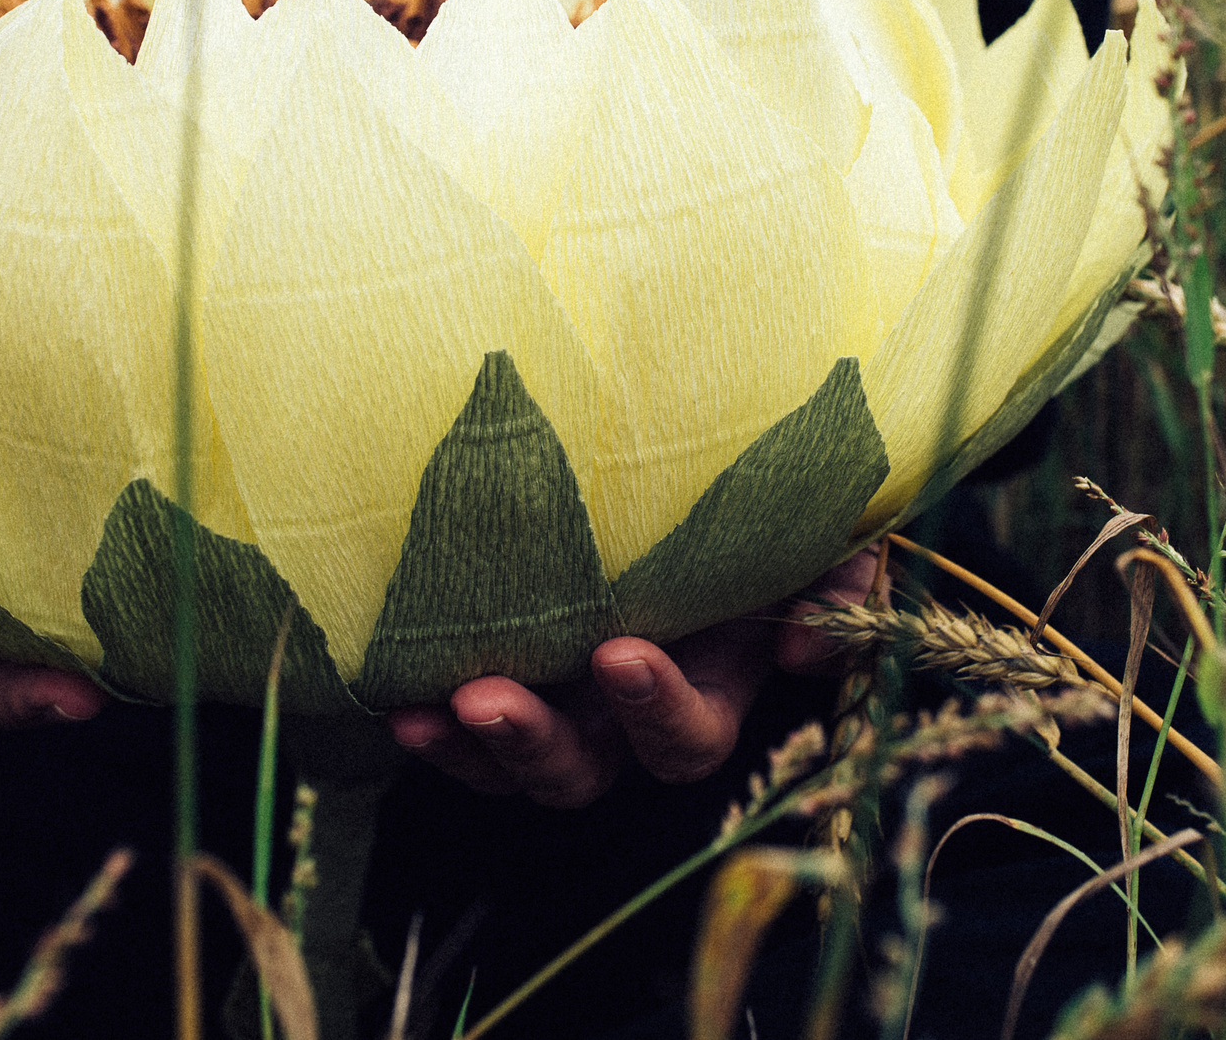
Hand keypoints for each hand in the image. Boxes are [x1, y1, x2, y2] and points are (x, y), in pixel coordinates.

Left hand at [382, 544, 883, 808]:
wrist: (686, 454)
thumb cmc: (756, 495)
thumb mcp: (815, 530)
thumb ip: (833, 580)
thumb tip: (805, 646)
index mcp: (706, 688)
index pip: (686, 736)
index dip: (657, 709)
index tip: (621, 651)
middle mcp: (624, 713)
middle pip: (582, 771)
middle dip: (535, 744)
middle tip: (489, 698)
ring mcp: (559, 696)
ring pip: (511, 760)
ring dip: (470, 745)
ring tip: (429, 708)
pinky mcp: (504, 665)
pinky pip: (457, 719)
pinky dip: (427, 718)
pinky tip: (392, 696)